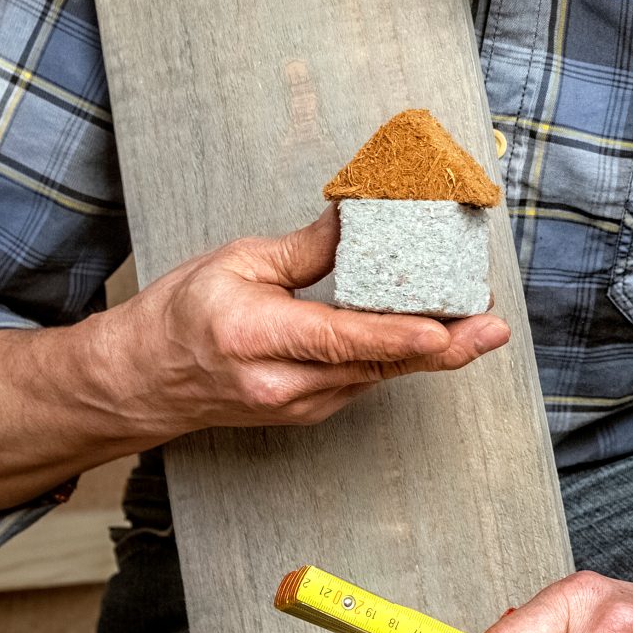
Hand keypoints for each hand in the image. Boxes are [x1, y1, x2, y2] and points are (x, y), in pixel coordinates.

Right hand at [0, 206, 508, 511]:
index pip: (339, 339)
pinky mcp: (306, 412)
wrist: (139, 383)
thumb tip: (357, 219)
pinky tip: (432, 336)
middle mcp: (279, 384)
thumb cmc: (179, 318)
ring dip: (427, 352)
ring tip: (478, 324)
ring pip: (375, 376)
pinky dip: (396, 358)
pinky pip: (362, 381)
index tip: (446, 329)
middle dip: (441, 347)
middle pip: (373, 365)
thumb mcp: (236, 263)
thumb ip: (305, 250)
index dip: (397, 336)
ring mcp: (296, 406)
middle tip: (493, 327)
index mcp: (255, 339)